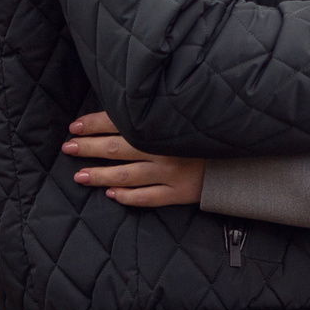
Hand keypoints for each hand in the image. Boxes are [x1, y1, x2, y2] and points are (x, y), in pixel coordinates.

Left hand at [62, 112, 205, 206]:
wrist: (241, 157)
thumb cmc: (207, 131)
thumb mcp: (182, 115)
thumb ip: (154, 114)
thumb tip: (120, 112)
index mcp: (162, 127)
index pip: (120, 122)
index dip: (94, 124)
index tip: (74, 126)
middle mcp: (164, 149)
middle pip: (118, 148)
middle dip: (89, 148)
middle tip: (68, 148)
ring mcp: (171, 173)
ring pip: (128, 176)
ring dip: (101, 176)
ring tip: (80, 176)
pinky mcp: (179, 193)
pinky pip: (148, 198)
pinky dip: (128, 197)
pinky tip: (111, 194)